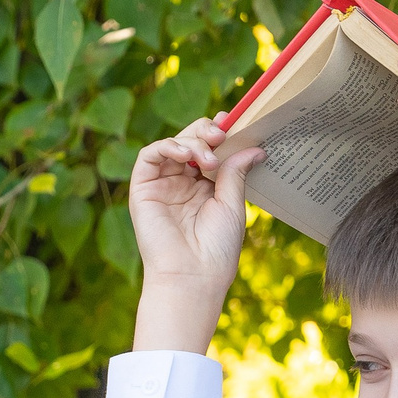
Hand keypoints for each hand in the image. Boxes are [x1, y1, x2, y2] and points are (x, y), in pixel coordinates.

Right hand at [126, 117, 261, 351]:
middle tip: (220, 136)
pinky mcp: (143, 189)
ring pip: (171, 145)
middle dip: (205, 132)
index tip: (230, 121)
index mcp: (204, 187)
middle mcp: (182, 184)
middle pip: (190, 142)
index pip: (208, 150)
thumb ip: (235, 172)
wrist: (193, 276)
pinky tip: (185, 154)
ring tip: (207, 156)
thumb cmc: (216, 248)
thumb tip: (255, 147)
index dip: (217, 132)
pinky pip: (149, 156)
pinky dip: (167, 146)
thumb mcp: (233, 204)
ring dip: (190, 141)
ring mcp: (162, 185)